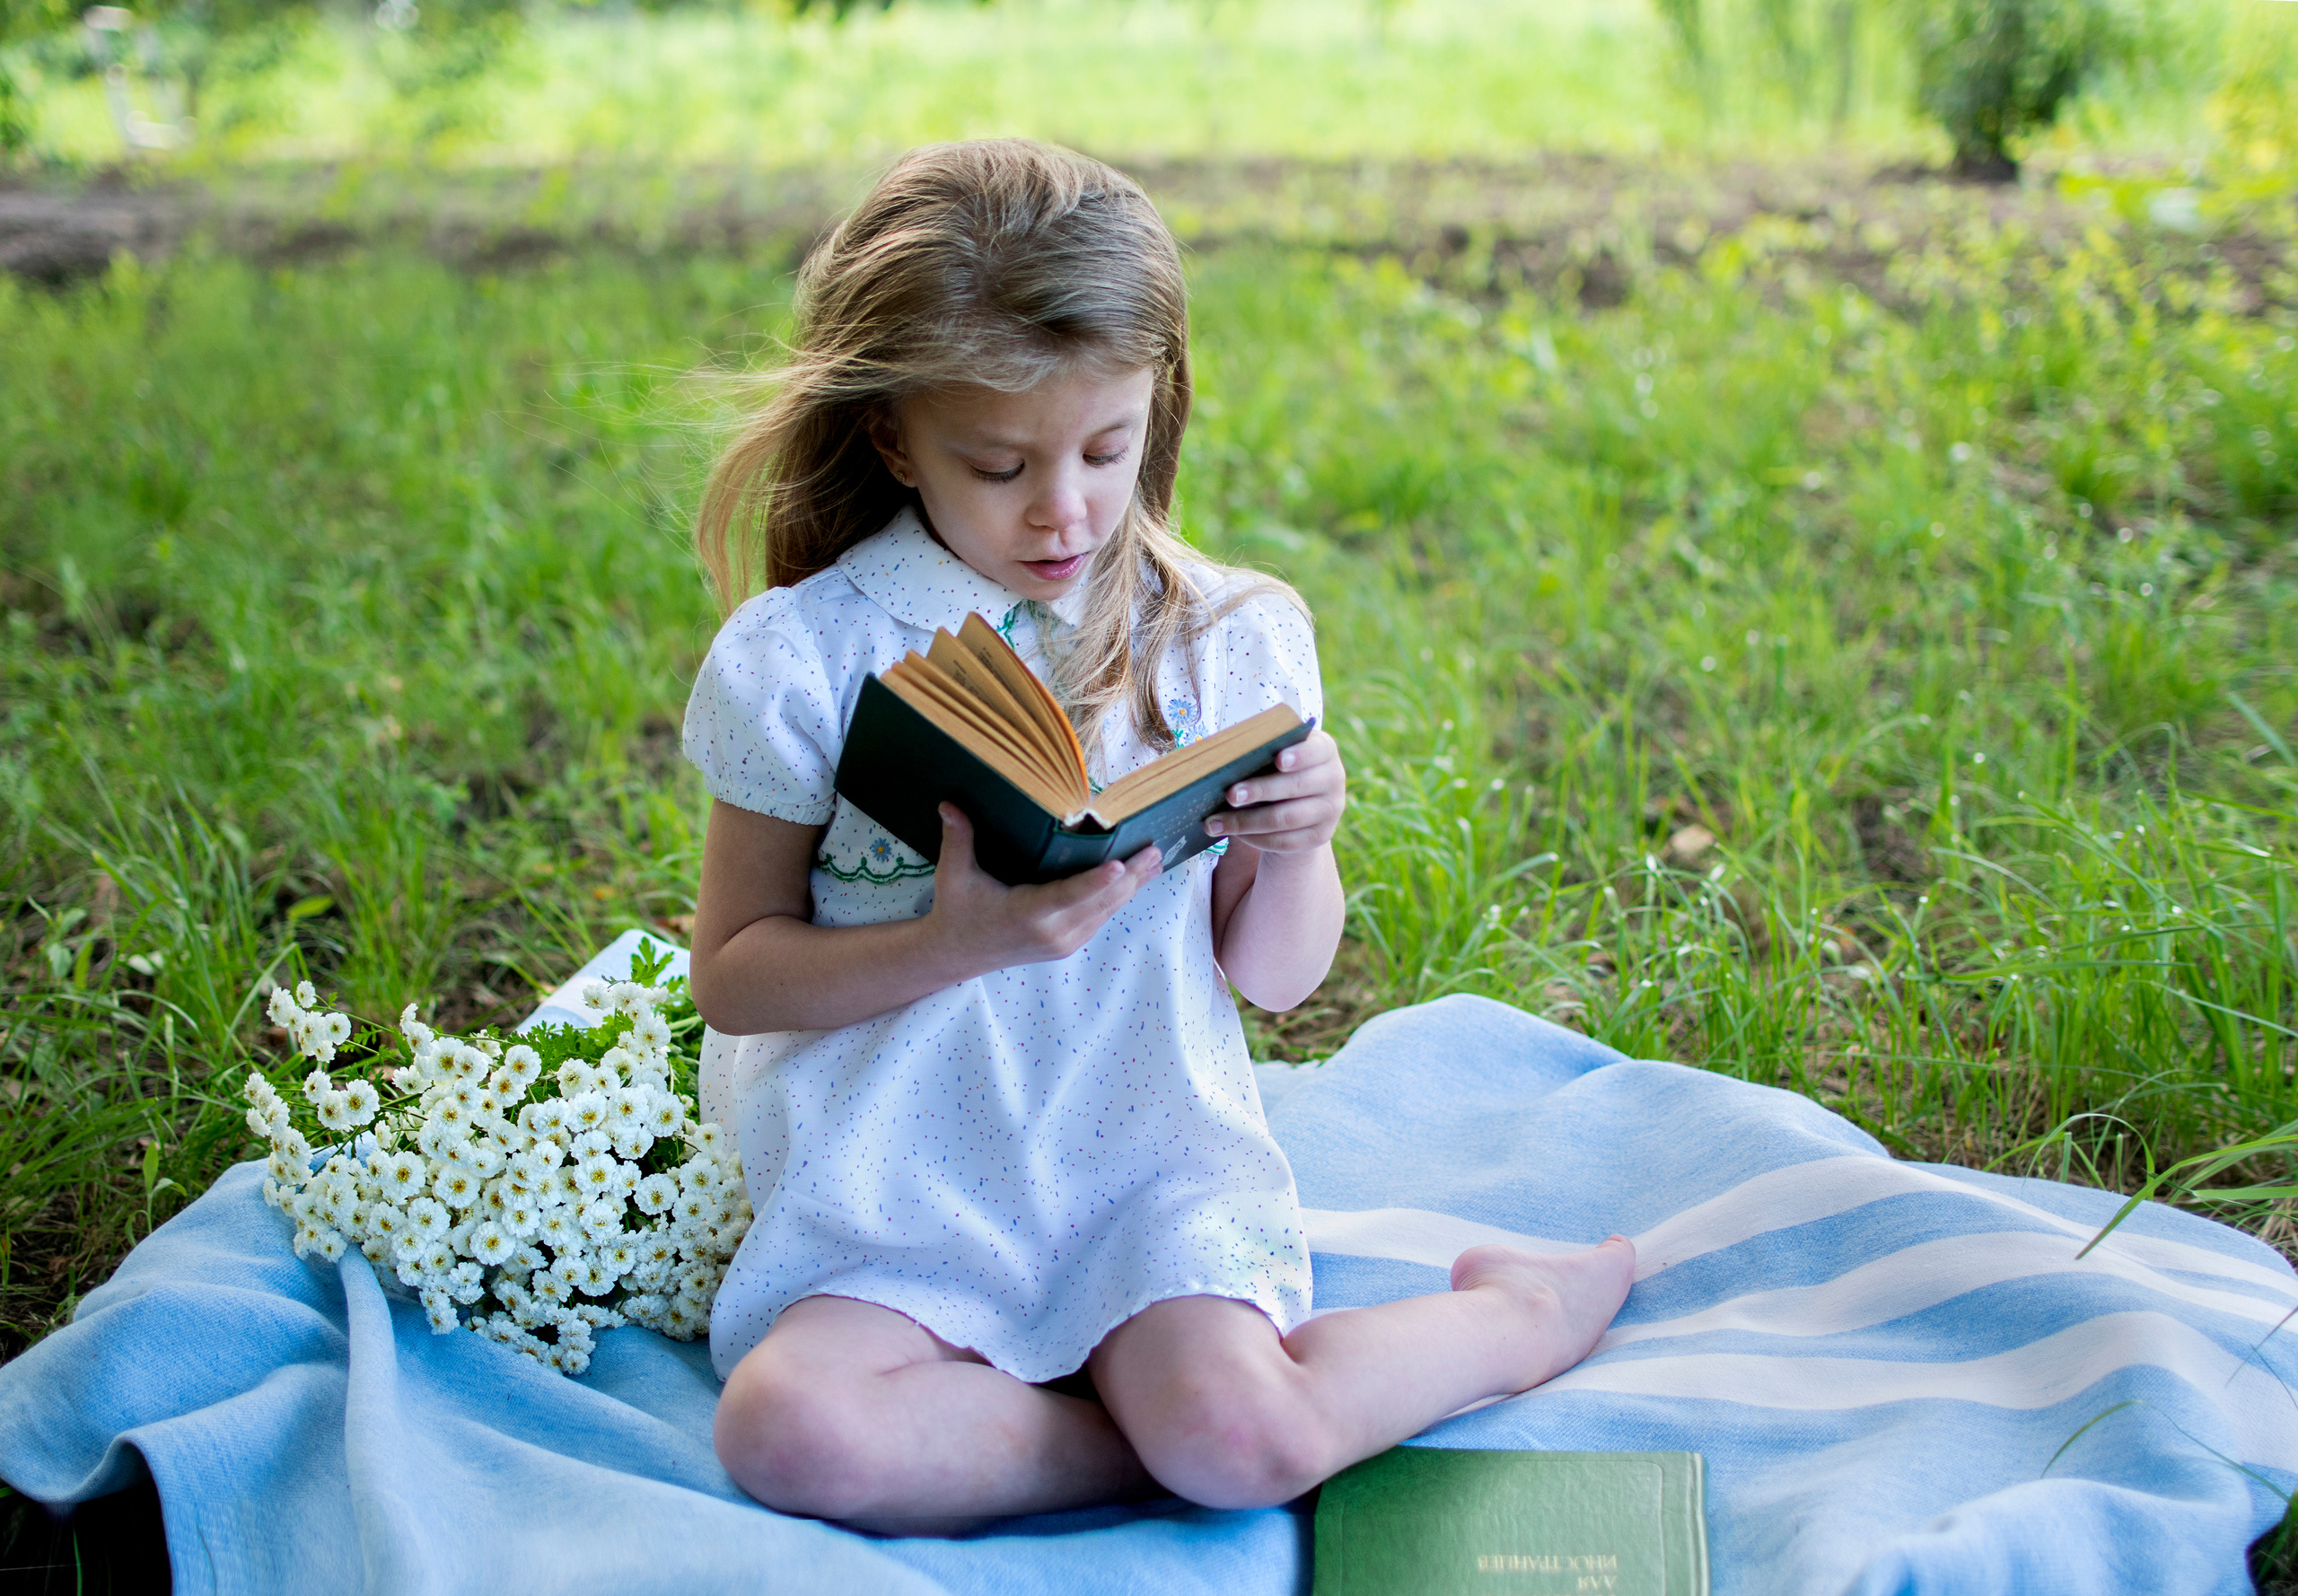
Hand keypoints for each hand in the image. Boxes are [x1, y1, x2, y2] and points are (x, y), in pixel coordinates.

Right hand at [924, 805, 1160, 971]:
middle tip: (1154, 847)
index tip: (1120, 866)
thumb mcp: (954, 876)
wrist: (956, 955)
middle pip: (1101, 901)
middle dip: (1131, 875)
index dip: (1096, 882)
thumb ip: (958, 839)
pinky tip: (1136, 877)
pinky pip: (1102, 917)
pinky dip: (1120, 896)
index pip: (1066, 896)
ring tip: (1155, 858)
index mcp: (1026, 914)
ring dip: (1133, 885)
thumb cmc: (957, 911)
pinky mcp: (1069, 944)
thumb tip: (949, 803)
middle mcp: (1052, 932)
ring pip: (1108, 910)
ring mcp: (1064, 941)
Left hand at [1202, 729, 1345, 853]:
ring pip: (1286, 819)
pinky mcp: (1320, 837)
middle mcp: (1333, 779)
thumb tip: (1221, 762)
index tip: (1278, 760)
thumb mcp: (1275, 753)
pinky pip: (1284, 841)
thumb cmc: (1277, 768)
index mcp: (1324, 750)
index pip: (1317, 751)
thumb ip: (1260, 752)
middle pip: (1295, 787)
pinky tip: (1233, 833)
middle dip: (1260, 790)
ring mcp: (1330, 811)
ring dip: (1247, 821)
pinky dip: (1255, 838)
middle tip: (1230, 795)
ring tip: (1214, 823)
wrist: (1299, 801)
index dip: (1299, 755)